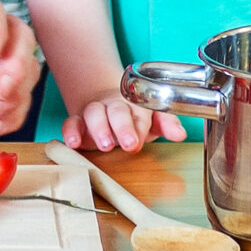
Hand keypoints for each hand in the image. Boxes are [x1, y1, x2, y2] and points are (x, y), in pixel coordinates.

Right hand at [62, 92, 185, 153]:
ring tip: (105, 145)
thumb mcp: (152, 121)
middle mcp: (115, 105)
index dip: (140, 126)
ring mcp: (95, 112)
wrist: (106, 105)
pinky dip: (71, 131)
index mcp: (136, 104)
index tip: (140, 142)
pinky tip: (72, 143)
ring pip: (94, 113)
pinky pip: (71, 122)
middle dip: (123, 127)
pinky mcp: (78, 121)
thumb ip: (166, 125)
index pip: (139, 111)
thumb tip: (180, 134)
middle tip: (129, 144)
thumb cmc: (134, 118)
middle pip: (117, 111)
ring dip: (99, 128)